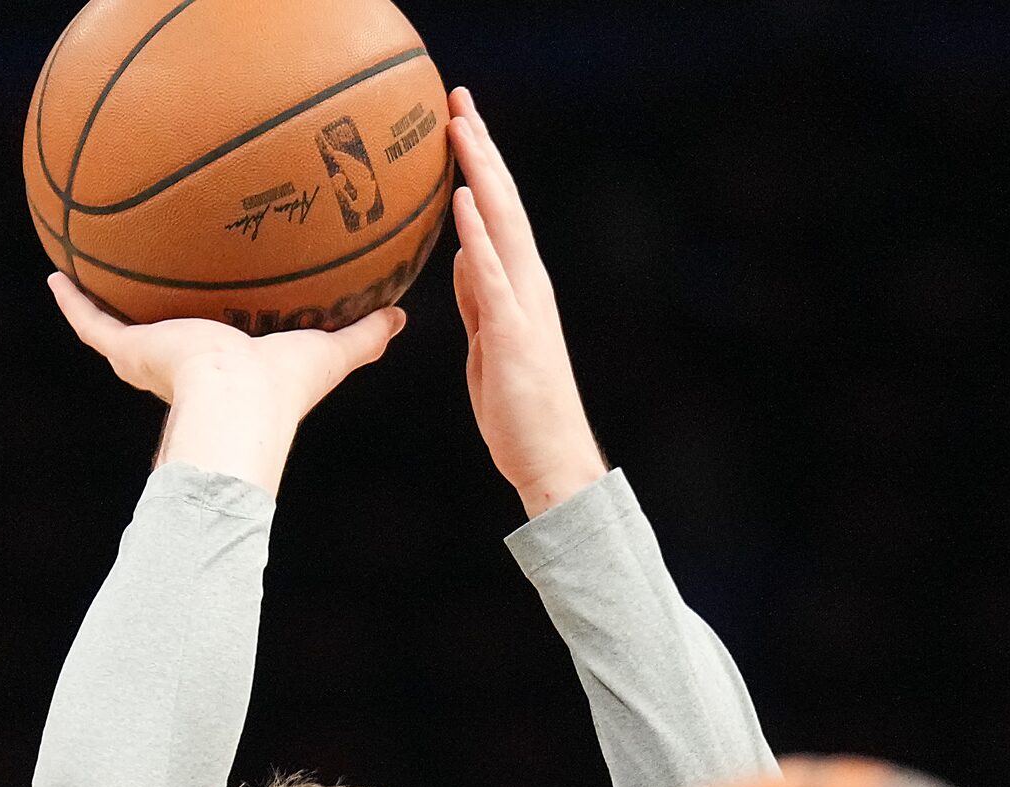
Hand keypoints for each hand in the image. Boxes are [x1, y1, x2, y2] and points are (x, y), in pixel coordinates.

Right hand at [47, 273, 402, 492]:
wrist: (236, 398)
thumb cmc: (283, 385)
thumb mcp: (328, 351)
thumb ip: (363, 337)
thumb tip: (402, 315)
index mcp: (226, 370)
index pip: (217, 351)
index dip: (217, 330)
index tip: (216, 312)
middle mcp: (183, 366)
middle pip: (165, 339)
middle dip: (158, 318)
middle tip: (152, 287)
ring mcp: (150, 360)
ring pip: (119, 330)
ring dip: (104, 303)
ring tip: (86, 273)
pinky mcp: (128, 351)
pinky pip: (90, 323)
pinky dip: (72, 301)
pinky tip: (54, 273)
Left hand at [447, 88, 609, 515]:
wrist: (552, 463)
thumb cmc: (519, 414)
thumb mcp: (487, 345)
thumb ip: (477, 300)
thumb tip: (461, 257)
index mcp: (519, 289)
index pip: (497, 215)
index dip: (478, 166)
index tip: (458, 124)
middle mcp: (528, 288)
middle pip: (502, 205)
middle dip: (480, 150)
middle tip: (459, 100)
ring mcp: (523, 308)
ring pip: (502, 227)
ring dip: (480, 174)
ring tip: (460, 128)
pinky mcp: (513, 335)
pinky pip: (492, 276)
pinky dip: (478, 236)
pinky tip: (462, 201)